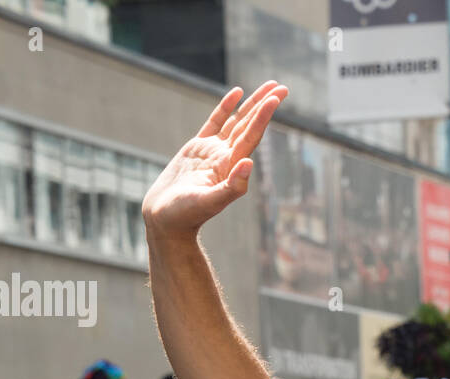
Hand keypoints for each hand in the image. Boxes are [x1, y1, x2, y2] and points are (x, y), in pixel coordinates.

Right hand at [142, 82, 288, 238]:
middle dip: (265, 105)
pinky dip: (226, 108)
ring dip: (252, 105)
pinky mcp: (196, 149)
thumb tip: (248, 164)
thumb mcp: (210, 202)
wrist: (166, 220)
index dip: (264, 116)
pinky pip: (215, 122)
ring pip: (237, 121)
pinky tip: (236, 94)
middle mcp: (226, 157)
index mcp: (231, 166)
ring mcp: (212, 151)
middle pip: (250, 125)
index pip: (252, 136)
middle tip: (283, 86)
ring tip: (269, 86)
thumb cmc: (186, 215)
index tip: (277, 97)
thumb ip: (231, 187)